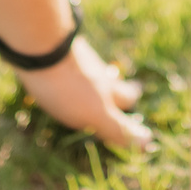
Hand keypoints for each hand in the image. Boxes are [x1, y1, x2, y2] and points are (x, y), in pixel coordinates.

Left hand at [13, 34, 151, 151]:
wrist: (41, 46)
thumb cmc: (69, 88)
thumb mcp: (96, 115)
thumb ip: (120, 129)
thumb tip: (149, 143)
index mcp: (107, 88)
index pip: (126, 96)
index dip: (131, 98)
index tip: (136, 96)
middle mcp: (96, 70)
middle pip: (110, 78)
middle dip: (116, 85)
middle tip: (118, 86)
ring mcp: (75, 55)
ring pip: (89, 67)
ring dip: (92, 76)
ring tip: (89, 81)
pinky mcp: (53, 47)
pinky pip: (65, 58)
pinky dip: (68, 65)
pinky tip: (59, 68)